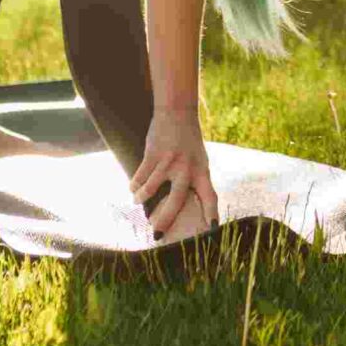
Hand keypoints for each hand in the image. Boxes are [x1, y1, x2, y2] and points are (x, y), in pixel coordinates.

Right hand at [130, 107, 219, 238]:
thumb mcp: (199, 160)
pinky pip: (140, 177)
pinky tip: (133, 188)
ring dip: (141, 198)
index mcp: (202, 171)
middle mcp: (187, 168)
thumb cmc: (189, 142)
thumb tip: (189, 208)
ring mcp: (169, 161)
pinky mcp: (153, 154)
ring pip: (150, 190)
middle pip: (176, 201)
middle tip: (156, 233)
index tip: (212, 230)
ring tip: (137, 201)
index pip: (210, 196)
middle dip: (165, 220)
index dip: (212, 214)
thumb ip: (196, 181)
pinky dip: (134, 185)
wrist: (177, 112)